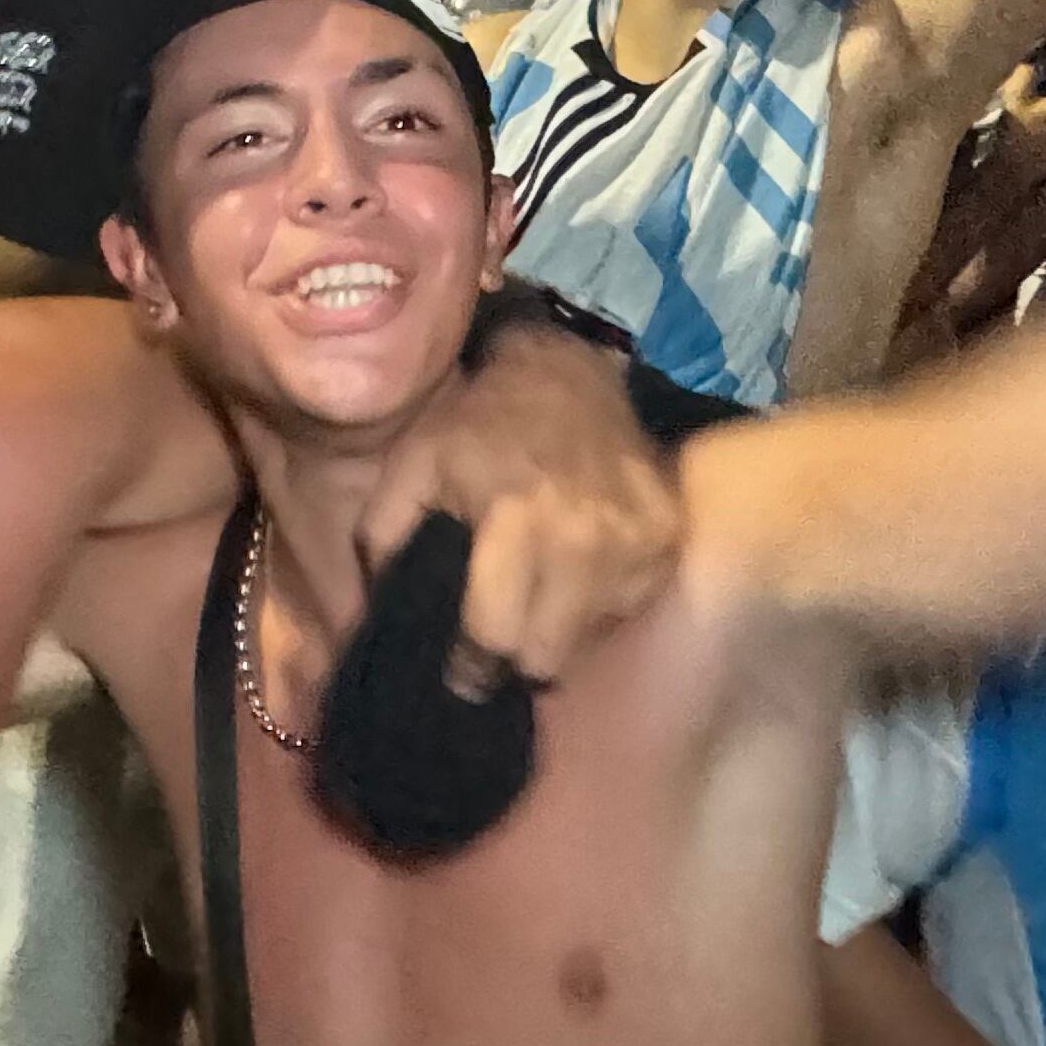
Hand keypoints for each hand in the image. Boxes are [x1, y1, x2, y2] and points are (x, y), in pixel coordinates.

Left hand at [360, 319, 684, 685]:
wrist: (568, 373)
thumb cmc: (482, 424)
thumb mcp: (414, 462)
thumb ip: (385, 534)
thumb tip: (379, 605)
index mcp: (518, 520)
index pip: (496, 636)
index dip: (469, 664)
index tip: (458, 672)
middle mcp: (587, 539)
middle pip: (546, 655)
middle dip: (514, 657)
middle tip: (497, 639)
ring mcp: (636, 542)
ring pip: (588, 639)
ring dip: (558, 628)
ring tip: (537, 590)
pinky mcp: (666, 540)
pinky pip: (626, 607)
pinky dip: (597, 601)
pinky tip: (576, 566)